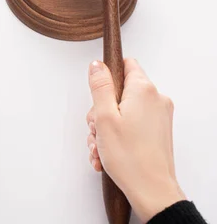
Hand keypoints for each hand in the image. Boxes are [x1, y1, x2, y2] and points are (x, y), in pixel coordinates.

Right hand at [85, 58, 184, 222]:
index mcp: (144, 90)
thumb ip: (100, 87)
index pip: (125, 65)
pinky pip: (131, 125)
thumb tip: (97, 65)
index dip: (107, 77)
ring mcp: (158, 117)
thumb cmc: (130, 158)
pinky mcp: (157, 131)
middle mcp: (156, 100)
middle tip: (97, 129)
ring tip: (101, 147)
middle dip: (101, 110)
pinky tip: (107, 153)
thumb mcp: (104, 117)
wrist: (151, 191)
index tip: (97, 94)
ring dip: (106, 127)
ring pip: (123, 111)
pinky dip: (117, 136)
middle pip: (120, 92)